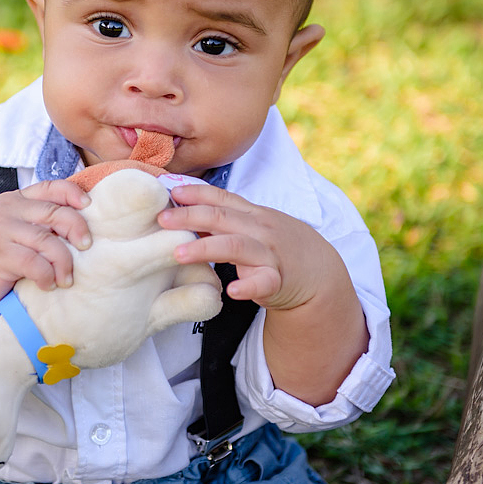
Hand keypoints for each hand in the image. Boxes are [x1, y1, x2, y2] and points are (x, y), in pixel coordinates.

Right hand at [0, 179, 90, 313]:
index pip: (50, 187)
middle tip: (86, 247)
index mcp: (16, 200)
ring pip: (47, 241)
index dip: (73, 194)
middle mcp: (9, 211)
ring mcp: (1, 233)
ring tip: (67, 278)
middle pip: (55, 213)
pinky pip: (33, 264)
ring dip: (64, 261)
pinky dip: (47, 276)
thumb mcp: (13, 225)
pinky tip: (48, 285)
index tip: (90, 207)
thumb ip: (38, 220)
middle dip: (77, 230)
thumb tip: (83, 226)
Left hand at [157, 183, 369, 405]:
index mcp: (251, 214)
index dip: (196, 193)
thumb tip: (183, 213)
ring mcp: (270, 253)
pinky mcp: (278, 281)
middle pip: (222, 218)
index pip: (221, 198)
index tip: (170, 192)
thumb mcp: (253, 227)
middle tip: (162, 220)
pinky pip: (264, 282)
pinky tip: (231, 291)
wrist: (319, 272)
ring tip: (179, 254)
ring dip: (207, 248)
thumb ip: (223, 220)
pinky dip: (248, 286)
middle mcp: (260, 229)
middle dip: (190, 217)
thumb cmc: (278, 247)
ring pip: (237, 246)